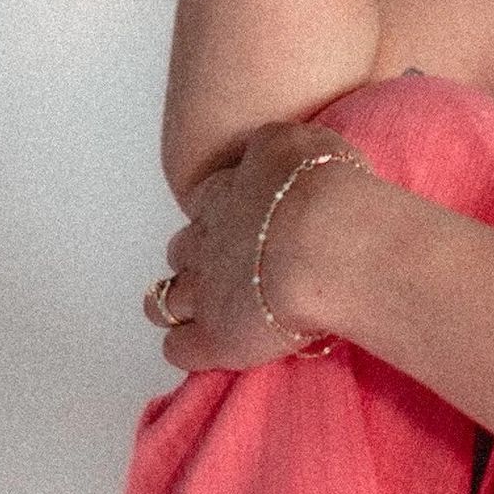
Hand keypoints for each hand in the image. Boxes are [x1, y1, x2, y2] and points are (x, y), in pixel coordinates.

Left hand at [145, 124, 363, 372]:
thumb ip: (282, 148)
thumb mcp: (307, 144)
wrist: (328, 242)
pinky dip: (188, 349)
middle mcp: (205, 240)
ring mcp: (203, 290)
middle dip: (197, 259)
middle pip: (181, 249)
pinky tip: (208, 350)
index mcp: (227, 192)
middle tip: (229, 269)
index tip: (242, 223)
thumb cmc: (330, 191)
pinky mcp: (211, 337)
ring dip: (178, 305)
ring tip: (205, 314)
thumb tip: (281, 155)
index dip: (220, 214)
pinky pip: (178, 348)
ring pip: (164, 300)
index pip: (205, 201)